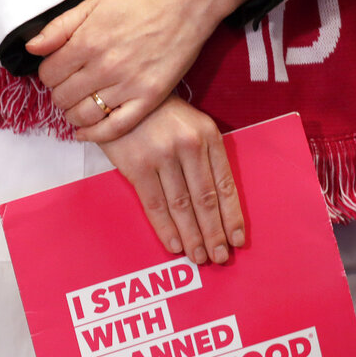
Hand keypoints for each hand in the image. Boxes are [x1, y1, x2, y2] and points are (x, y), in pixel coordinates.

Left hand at [27, 0, 216, 142]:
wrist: (181, 11)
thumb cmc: (136, 7)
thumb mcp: (92, 6)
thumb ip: (58, 28)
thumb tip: (32, 49)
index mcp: (87, 42)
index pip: (49, 75)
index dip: (49, 75)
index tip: (59, 73)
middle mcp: (104, 66)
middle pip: (62, 97)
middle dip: (60, 95)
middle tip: (69, 89)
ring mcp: (126, 86)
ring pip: (83, 115)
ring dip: (73, 115)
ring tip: (77, 107)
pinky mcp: (147, 100)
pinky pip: (113, 128)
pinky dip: (93, 135)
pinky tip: (84, 132)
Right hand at [98, 94, 244, 263]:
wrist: (118, 98)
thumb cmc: (160, 116)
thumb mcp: (192, 126)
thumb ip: (205, 157)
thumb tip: (217, 204)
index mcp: (208, 136)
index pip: (225, 184)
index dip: (232, 216)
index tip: (237, 240)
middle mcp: (189, 146)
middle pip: (206, 200)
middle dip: (214, 233)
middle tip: (219, 258)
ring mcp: (162, 156)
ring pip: (182, 206)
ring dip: (192, 236)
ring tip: (199, 258)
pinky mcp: (138, 166)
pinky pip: (155, 205)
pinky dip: (166, 229)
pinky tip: (175, 246)